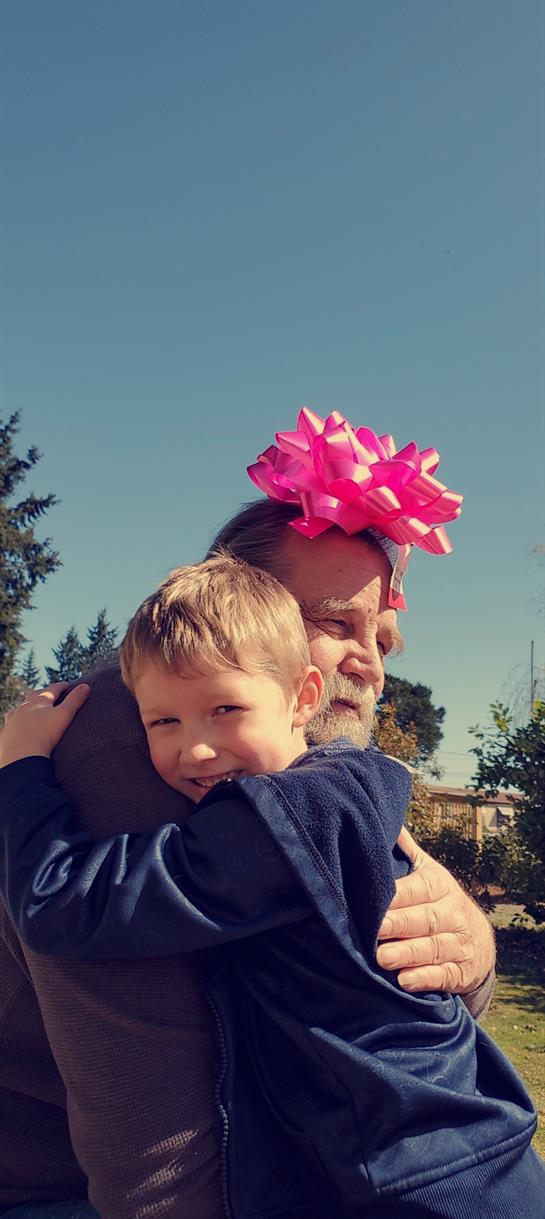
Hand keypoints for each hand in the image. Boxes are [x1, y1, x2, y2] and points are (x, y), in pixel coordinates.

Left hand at [0, 683, 89, 767]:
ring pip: (21, 707)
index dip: (63, 687)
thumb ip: (75, 700)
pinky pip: (12, 722)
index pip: (53, 689)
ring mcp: (13, 719)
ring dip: (29, 706)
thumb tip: (86, 686)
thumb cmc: (44, 735)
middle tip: (53, 695)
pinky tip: (19, 724)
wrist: (21, 758)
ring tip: (34, 708)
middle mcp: (23, 707)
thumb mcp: (64, 716)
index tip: (69, 686)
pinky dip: (18, 720)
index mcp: (39, 701)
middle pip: (35, 696)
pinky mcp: (7, 732)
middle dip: (45, 694)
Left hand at [376, 826, 494, 994]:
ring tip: (382, 959)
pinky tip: (404, 982)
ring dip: (408, 954)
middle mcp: (453, 914)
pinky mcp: (460, 972)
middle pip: (425, 919)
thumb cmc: (440, 902)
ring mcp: (460, 944)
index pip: (419, 889)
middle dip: (400, 924)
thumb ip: (408, 852)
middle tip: (375, 929)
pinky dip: (424, 979)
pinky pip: (443, 976)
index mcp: (441, 887)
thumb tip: (388, 822)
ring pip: (433, 948)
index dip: (398, 896)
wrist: (479, 941)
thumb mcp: (430, 874)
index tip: (375, 902)